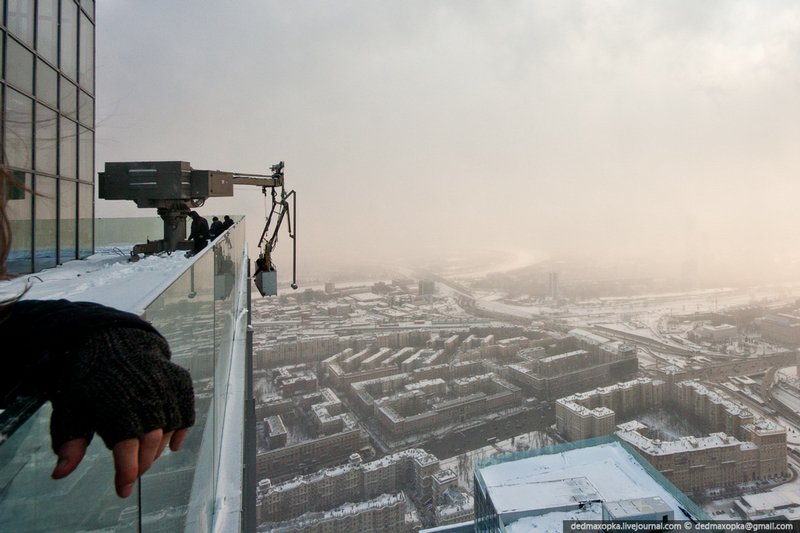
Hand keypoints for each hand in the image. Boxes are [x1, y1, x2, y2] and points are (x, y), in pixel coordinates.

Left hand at [47, 328, 194, 496]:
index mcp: (116, 406)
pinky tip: (174, 444)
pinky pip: (187, 410)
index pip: (126, 449)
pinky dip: (183, 429)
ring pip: (170, 429)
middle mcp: (145, 397)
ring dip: (160, 449)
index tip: (123, 490)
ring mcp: (164, 387)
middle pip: (150, 443)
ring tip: (146, 456)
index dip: (126, 473)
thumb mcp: (70, 408)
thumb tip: (60, 474)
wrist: (114, 337)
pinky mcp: (178, 380)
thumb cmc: (89, 376)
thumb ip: (70, 442)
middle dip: (142, 463)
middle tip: (132, 472)